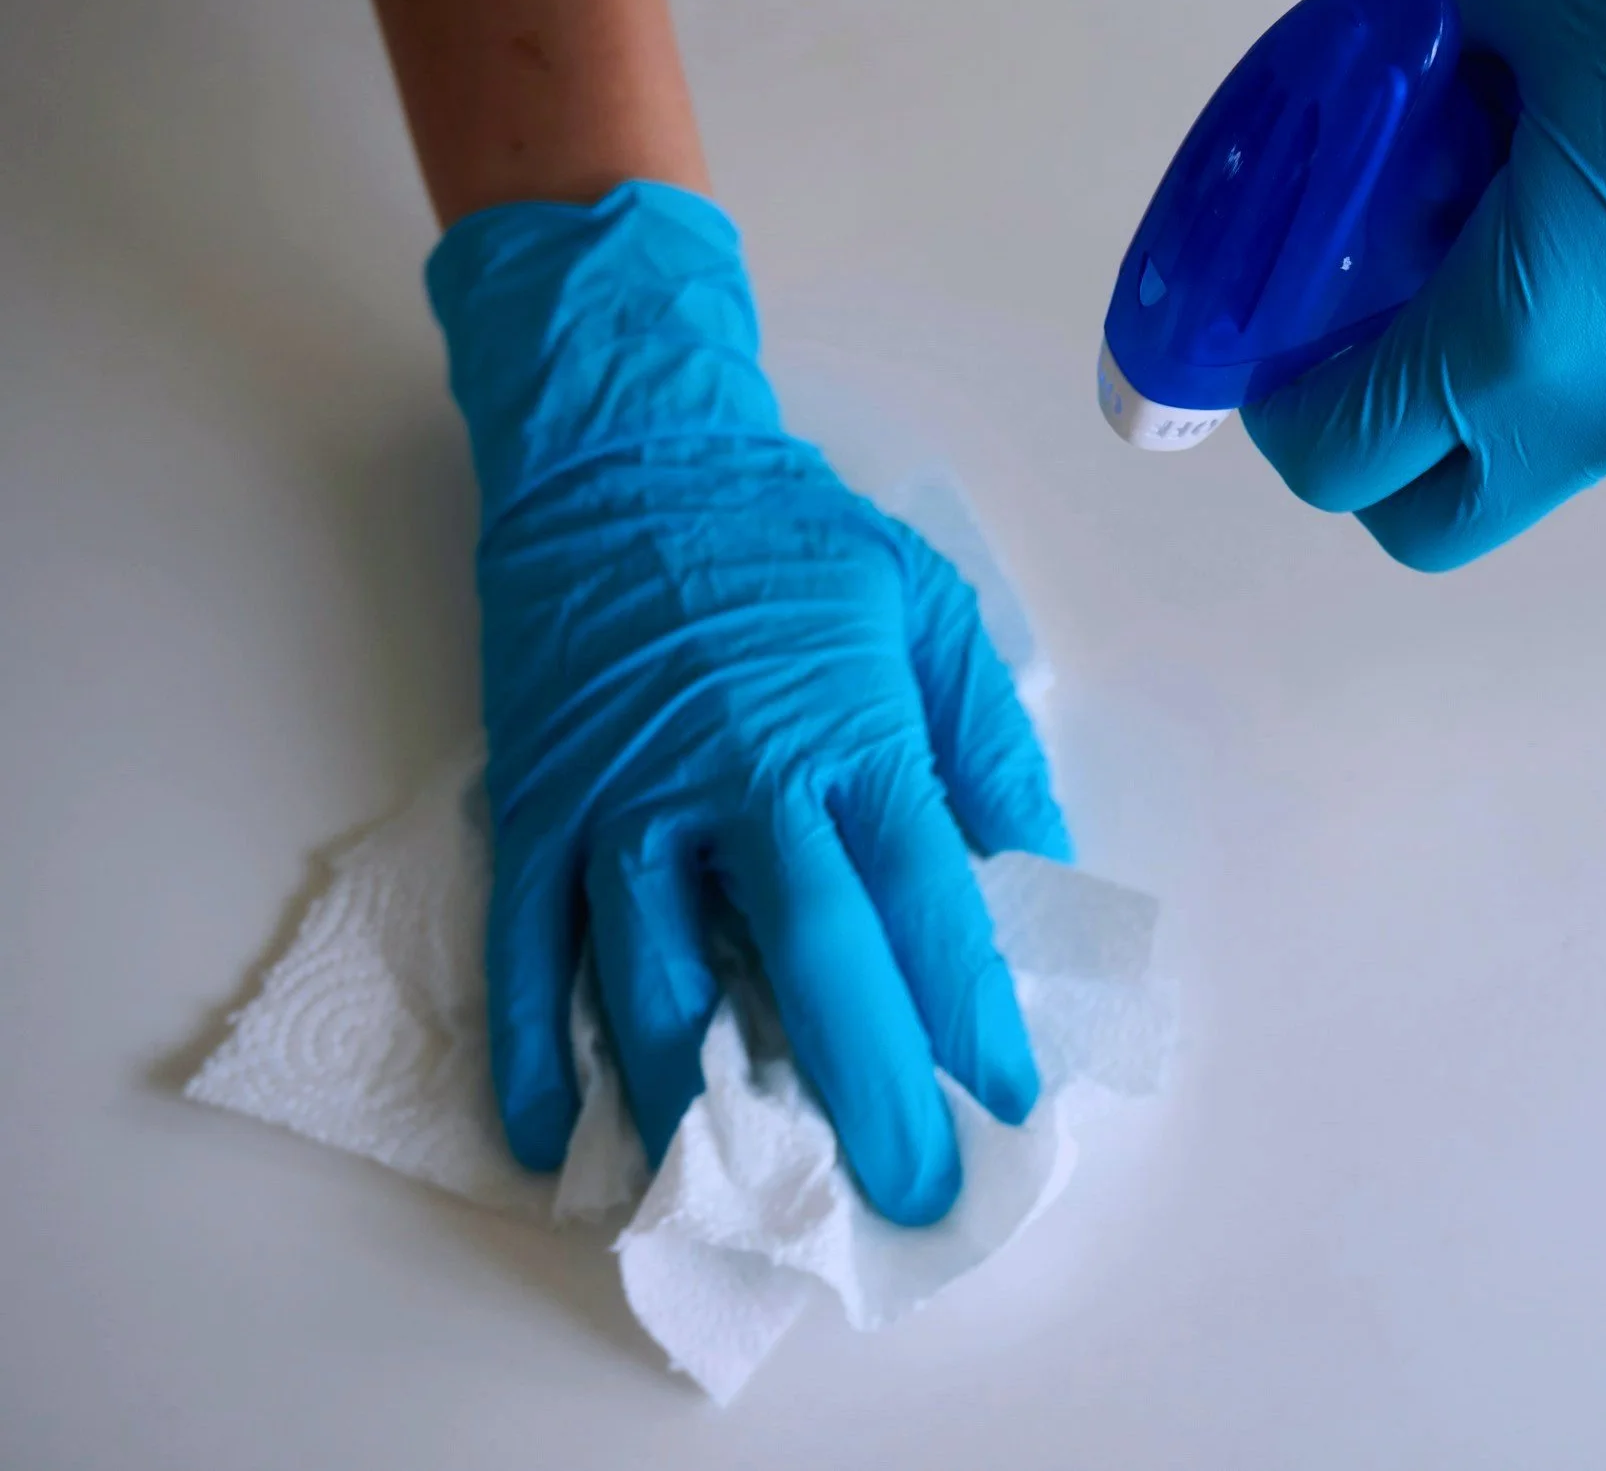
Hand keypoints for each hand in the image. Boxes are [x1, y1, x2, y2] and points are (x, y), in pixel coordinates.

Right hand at [428, 182, 1068, 1224]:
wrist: (624, 452)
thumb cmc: (791, 536)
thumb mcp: (928, 607)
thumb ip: (984, 745)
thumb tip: (1035, 870)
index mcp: (848, 736)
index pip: (926, 906)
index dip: (971, 1018)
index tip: (1009, 1105)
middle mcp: (737, 784)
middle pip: (810, 970)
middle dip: (866, 1098)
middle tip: (905, 1198)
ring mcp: (621, 802)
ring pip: (660, 982)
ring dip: (706, 1103)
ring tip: (749, 1198)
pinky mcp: (534, 805)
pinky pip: (526, 949)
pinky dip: (533, 1052)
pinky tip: (559, 1140)